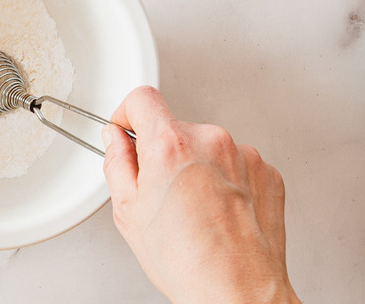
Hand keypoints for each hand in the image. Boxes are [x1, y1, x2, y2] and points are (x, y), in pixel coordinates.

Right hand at [101, 87, 299, 303]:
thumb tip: (115, 139)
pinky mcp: (268, 172)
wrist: (239, 291)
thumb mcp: (128, 211)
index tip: (128, 129)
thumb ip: (117, 162)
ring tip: (195, 210)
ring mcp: (244, 155)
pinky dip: (226, 181)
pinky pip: (237, 164)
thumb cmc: (187, 261)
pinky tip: (218, 212)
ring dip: (198, 167)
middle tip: (162, 193)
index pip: (142, 98)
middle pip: (175, 127)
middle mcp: (211, 140)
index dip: (127, 113)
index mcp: (170, 145)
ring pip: (207, 147)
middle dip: (164, 153)